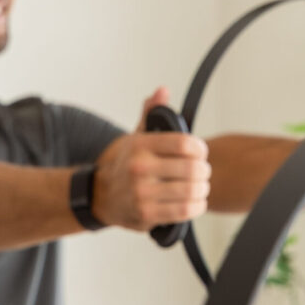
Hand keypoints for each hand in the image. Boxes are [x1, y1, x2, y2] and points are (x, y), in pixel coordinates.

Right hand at [92, 87, 210, 229]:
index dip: (200, 149)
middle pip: (192, 169)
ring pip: (191, 191)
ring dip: (202, 190)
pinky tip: (194, 202)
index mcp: (141, 145)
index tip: (200, 153)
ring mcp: (142, 193)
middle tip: (202, 173)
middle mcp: (140, 168)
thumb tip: (162, 90)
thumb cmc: (125, 165)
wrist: (100, 196)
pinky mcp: (146, 214)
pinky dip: (196, 206)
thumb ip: (151, 114)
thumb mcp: (135, 137)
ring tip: (199, 188)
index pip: (185, 144)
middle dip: (204, 172)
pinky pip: (184, 210)